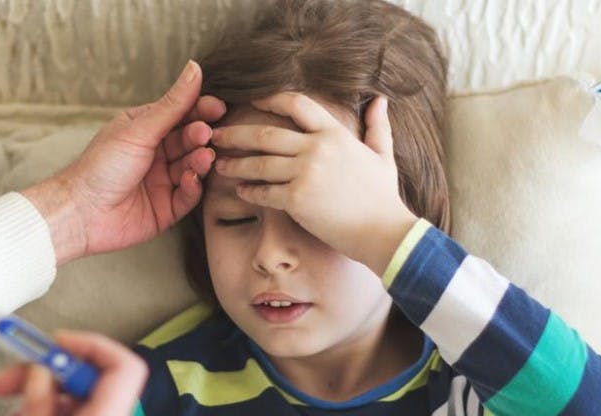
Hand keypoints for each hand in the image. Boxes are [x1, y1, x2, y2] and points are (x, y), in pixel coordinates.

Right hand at [0, 330, 147, 415]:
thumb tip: (39, 371)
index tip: (53, 342)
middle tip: (0, 378)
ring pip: (70, 397)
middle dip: (40, 372)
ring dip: (33, 394)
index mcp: (109, 415)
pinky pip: (68, 411)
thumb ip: (38, 400)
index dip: (90, 346)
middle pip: (86, 378)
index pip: (124, 366)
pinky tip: (18, 412)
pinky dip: (41, 408)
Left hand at [23, 60, 225, 263]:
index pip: (180, 114)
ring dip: (200, 161)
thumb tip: (194, 67)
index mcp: (144, 130)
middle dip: (200, 136)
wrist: (81, 212)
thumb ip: (172, 104)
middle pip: (188, 140)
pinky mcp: (166, 208)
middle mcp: (154, 154)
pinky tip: (190, 178)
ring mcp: (161, 181)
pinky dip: (193, 186)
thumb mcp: (139, 130)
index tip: (217, 107)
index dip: (200, 110)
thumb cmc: (100, 166)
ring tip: (203, 156)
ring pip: (192, 167)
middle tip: (206, 134)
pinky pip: (188, 195)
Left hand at [211, 93, 417, 274]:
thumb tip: (379, 100)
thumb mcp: (383, 155)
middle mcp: (317, 148)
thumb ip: (378, 126)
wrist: (385, 231)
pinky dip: (249, 192)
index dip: (270, 99)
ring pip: (259, 163)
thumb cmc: (383, 196)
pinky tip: (240, 192)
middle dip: (236, 134)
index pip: (296, 104)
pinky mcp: (297, 199)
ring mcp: (306, 173)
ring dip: (235, 164)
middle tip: (215, 135)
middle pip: (265, 133)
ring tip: (219, 165)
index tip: (252, 101)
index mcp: (334, 133)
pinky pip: (264, 192)